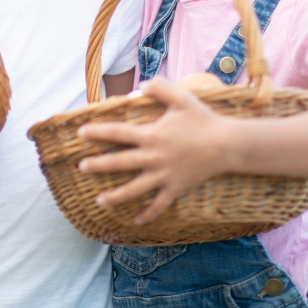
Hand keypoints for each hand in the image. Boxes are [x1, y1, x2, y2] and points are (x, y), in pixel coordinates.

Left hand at [77, 78, 233, 223]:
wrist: (227, 145)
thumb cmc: (203, 119)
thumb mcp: (181, 97)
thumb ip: (158, 87)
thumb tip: (137, 88)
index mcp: (151, 135)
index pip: (117, 133)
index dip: (97, 132)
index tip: (81, 133)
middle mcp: (153, 157)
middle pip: (119, 163)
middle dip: (98, 165)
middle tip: (82, 167)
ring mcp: (164, 176)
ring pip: (134, 189)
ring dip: (115, 196)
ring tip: (99, 201)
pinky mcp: (175, 188)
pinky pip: (159, 205)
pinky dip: (148, 214)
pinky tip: (136, 220)